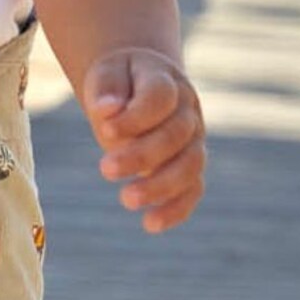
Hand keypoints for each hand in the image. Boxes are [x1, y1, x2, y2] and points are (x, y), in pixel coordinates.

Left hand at [82, 47, 204, 234]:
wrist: (139, 84)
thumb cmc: (119, 81)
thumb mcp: (107, 74)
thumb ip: (107, 89)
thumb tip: (107, 110)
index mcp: (167, 82)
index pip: (160, 99)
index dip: (135, 117)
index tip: (105, 131)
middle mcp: (188, 111)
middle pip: (176, 135)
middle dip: (141, 156)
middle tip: (105, 170)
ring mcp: (194, 140)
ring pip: (190, 165)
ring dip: (161, 186)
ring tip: (127, 199)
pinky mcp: (190, 166)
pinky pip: (193, 190)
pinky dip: (177, 209)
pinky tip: (151, 224)